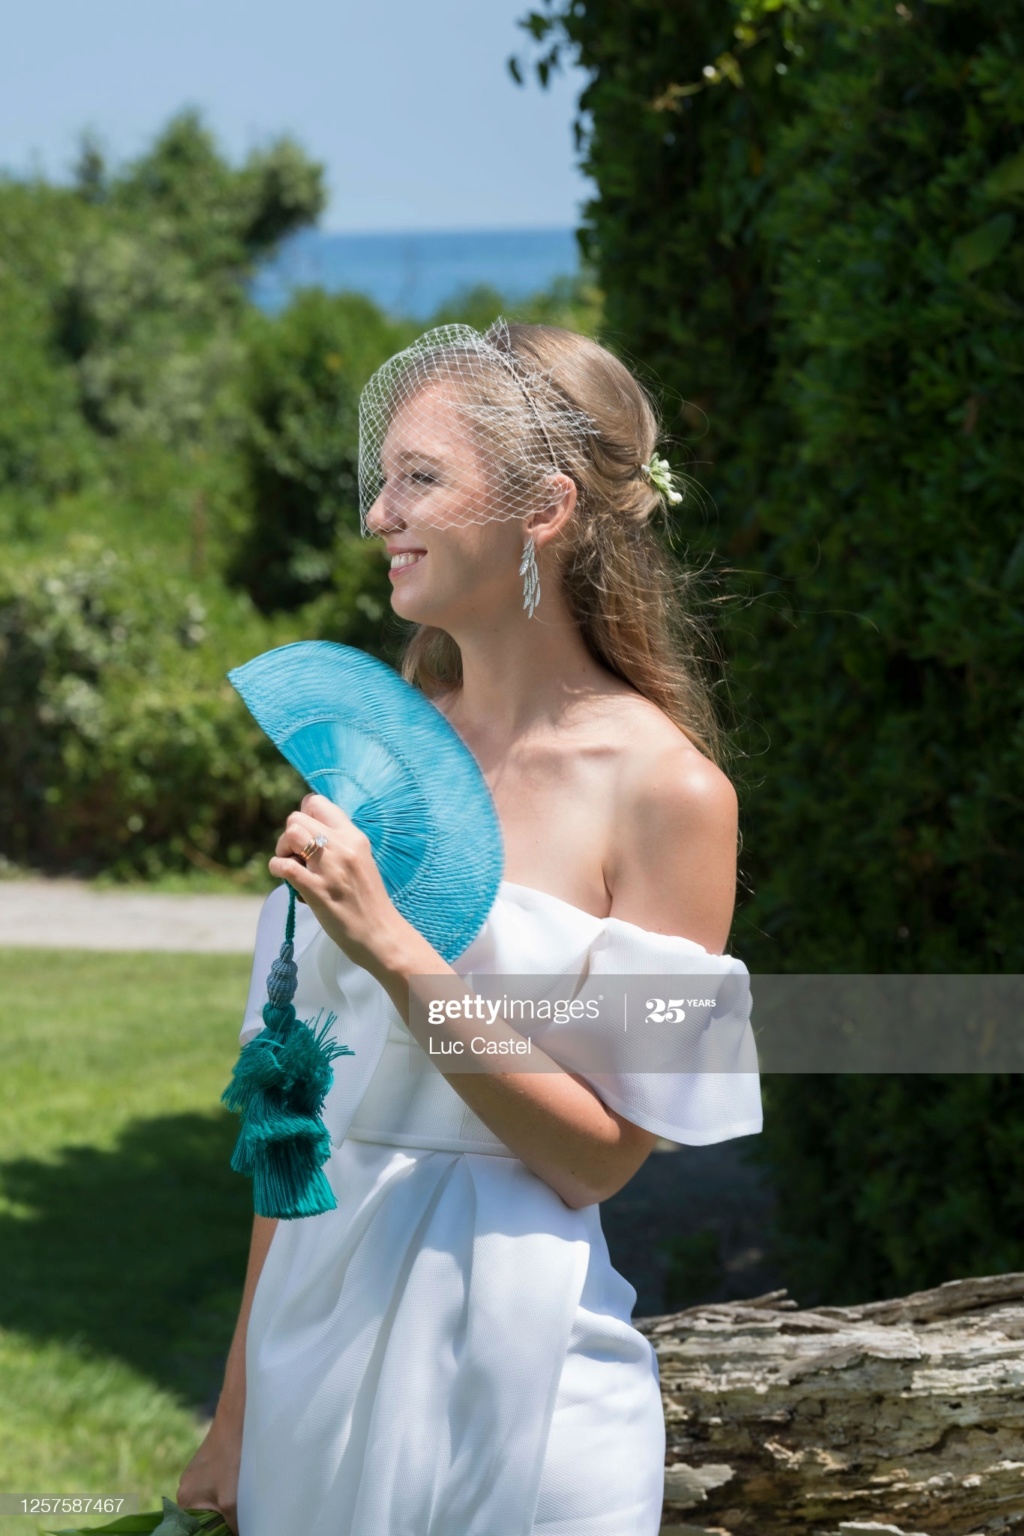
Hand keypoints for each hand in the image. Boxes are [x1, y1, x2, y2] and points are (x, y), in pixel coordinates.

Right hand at [177, 1417, 239, 1532]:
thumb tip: (236, 1532)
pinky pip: (218, 1487)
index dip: (211, 1533)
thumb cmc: (231, 1458)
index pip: (192, 1529)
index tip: (228, 1529)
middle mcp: (186, 1487)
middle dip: (220, 1520)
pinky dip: (229, 1491)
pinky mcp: (210, 1464)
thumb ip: (230, 1524)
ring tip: (243, 1501)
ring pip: (213, 1502)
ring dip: (227, 1505)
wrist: (238, 1418)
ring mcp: (198, 1474)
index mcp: (184, 1499)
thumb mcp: (231, 1501)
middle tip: (238, 1518)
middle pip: (203, 1517)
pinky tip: (244, 1486)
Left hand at [268, 793, 415, 981]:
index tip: (307, 836)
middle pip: (297, 817)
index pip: (317, 802)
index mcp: (354, 837)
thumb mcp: (360, 861)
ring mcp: (330, 867)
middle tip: (296, 856)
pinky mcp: (317, 889)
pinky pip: (284, 865)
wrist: (380, 933)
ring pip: (291, 834)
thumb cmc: (368, 901)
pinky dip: (277, 868)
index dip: (304, 816)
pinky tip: (284, 877)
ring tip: (291, 865)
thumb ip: (340, 845)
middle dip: (289, 835)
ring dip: (282, 848)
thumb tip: (310, 836)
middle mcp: (343, 846)